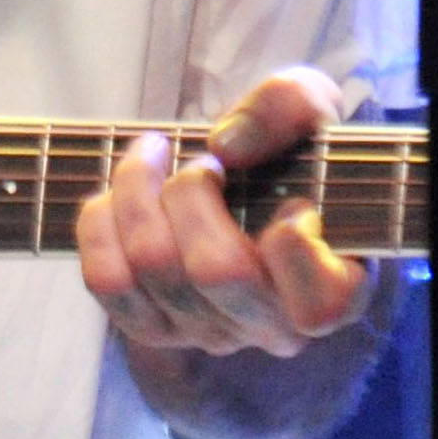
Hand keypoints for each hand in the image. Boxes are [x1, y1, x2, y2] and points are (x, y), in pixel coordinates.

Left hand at [75, 68, 368, 358]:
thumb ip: (291, 105)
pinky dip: (102, 222)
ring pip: (153, 267)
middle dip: (191, 193)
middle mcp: (273, 327)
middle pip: (216, 271)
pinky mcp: (154, 328)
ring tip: (154, 153)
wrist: (251, 186)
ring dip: (138, 191)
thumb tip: (226, 148)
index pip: (319, 306)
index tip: (291, 199)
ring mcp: (211, 333)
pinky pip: (107, 281)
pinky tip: (123, 191)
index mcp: (335, 289)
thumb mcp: (314, 110)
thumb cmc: (294, 154)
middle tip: (200, 162)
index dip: (295, 247)